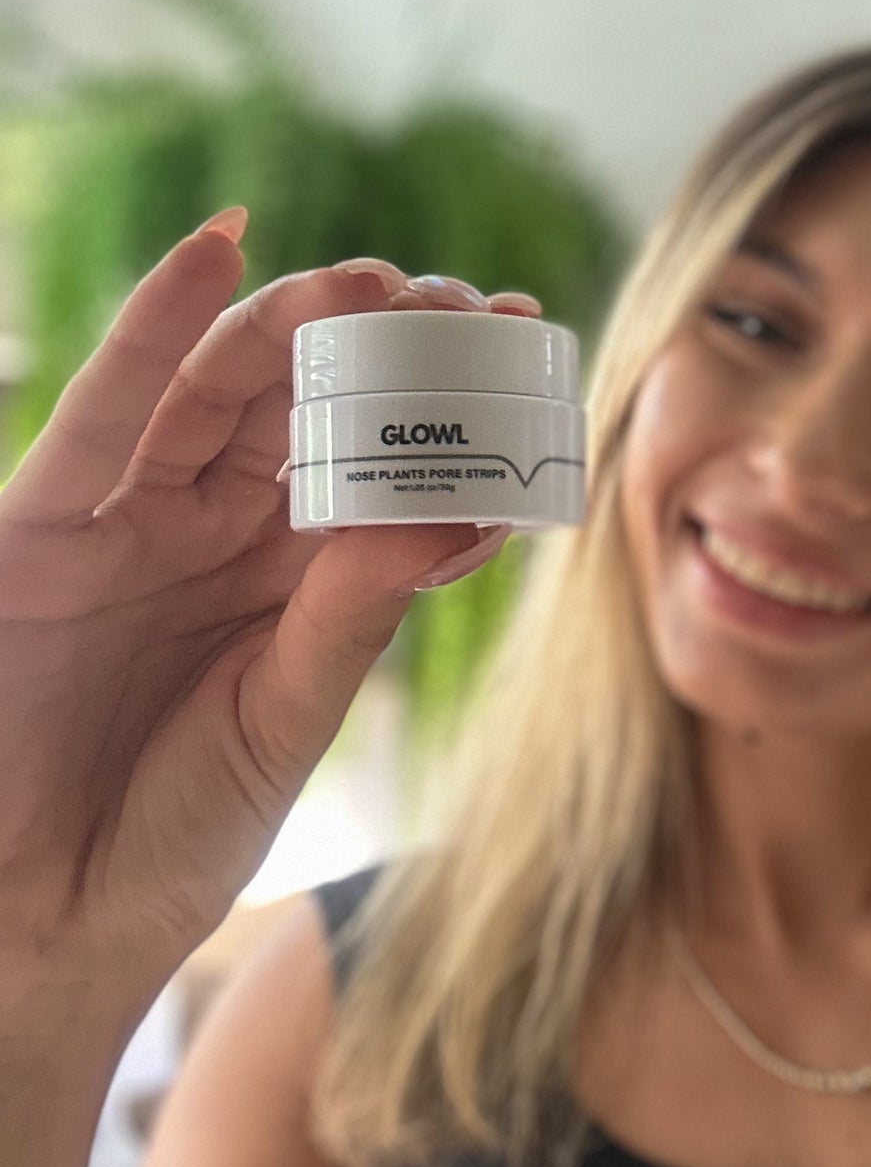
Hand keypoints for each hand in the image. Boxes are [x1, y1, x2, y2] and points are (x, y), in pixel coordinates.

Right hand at [0, 212, 539, 1001]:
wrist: (40, 921)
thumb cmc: (171, 837)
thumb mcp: (286, 717)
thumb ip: (355, 614)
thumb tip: (462, 510)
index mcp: (293, 582)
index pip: (383, 468)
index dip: (449, 410)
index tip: (525, 349)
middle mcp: (221, 535)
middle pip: (313, 409)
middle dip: (388, 349)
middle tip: (466, 302)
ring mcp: (136, 519)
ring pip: (223, 391)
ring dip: (297, 323)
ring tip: (378, 283)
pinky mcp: (50, 520)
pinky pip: (108, 404)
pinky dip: (156, 321)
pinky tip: (220, 245)